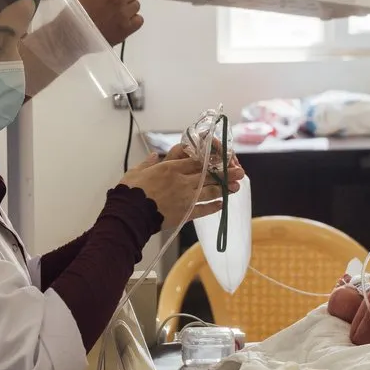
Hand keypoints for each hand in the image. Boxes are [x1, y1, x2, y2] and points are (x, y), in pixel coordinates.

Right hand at [77, 0, 143, 45]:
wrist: (72, 33)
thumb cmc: (78, 14)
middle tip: (116, 3)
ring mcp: (123, 13)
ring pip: (137, 6)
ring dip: (129, 9)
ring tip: (114, 14)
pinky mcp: (126, 28)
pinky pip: (139, 20)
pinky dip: (133, 21)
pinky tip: (121, 22)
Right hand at [120, 145, 243, 229]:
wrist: (129, 215)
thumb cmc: (129, 192)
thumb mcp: (136, 172)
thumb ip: (147, 163)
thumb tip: (153, 155)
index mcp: (170, 168)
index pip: (196, 161)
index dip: (211, 159)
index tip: (221, 158)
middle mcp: (182, 181)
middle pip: (208, 174)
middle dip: (225, 173)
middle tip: (239, 172)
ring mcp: (185, 197)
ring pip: (210, 190)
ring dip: (224, 188)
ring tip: (236, 187)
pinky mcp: (185, 213)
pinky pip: (203, 209)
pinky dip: (213, 207)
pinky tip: (222, 204)